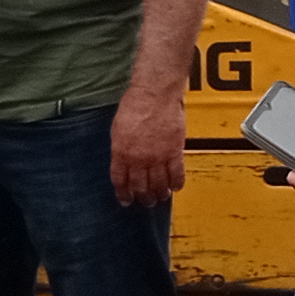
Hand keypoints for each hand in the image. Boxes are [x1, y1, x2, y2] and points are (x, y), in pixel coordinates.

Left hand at [108, 78, 186, 204]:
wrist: (155, 94)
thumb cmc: (135, 106)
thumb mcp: (117, 129)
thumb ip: (120, 149)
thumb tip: (123, 163)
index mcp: (121, 153)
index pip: (120, 181)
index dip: (123, 194)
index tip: (126, 200)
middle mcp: (138, 159)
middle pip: (140, 187)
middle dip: (143, 197)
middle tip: (146, 201)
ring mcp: (157, 157)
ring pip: (158, 185)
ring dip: (159, 194)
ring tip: (160, 197)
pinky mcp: (174, 152)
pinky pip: (176, 175)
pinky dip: (176, 184)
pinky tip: (175, 188)